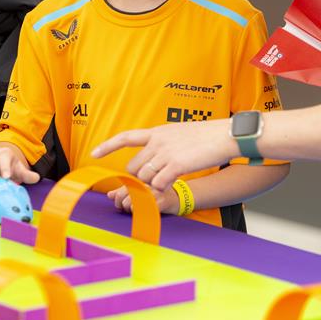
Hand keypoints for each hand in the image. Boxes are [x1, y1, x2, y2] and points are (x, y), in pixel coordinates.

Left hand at [92, 120, 236, 189]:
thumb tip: (153, 153)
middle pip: (134, 167)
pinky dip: (163, 187)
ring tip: (172, 177)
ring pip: (144, 178)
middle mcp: (157, 141)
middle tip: (158, 178)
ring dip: (153, 183)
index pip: (126, 137)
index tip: (93, 153)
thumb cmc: (208, 137)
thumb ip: (164, 142)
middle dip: (141, 177)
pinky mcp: (175, 165)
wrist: (227, 136)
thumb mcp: (180, 133)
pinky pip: (158, 184)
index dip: (108, 146)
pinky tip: (175, 181)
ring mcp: (165, 153)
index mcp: (158, 132)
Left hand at [107, 184, 179, 213]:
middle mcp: (147, 184)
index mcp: (140, 179)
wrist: (178, 197)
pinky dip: (140, 213)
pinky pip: (144, 210)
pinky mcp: (160, 201)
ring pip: (132, 203)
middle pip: (125, 195)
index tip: (119, 204)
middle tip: (126, 208)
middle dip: (122, 204)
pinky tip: (143, 212)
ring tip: (134, 210)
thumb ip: (124, 191)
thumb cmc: (157, 194)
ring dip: (130, 209)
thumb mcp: (140, 190)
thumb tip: (109, 195)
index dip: (117, 198)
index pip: (123, 188)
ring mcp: (154, 192)